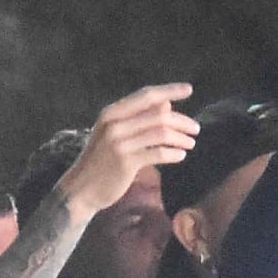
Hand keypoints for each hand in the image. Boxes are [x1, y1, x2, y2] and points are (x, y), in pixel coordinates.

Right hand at [58, 82, 201, 218]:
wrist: (80, 189)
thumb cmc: (102, 160)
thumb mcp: (116, 134)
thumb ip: (139, 118)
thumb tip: (167, 104)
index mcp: (111, 113)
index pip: (146, 96)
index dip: (169, 90)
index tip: (189, 89)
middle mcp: (114, 124)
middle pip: (159, 115)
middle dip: (182, 121)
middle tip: (196, 129)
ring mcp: (119, 143)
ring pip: (161, 133)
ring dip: (181, 138)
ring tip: (190, 144)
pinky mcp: (125, 162)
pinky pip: (158, 153)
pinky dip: (174, 154)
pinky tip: (180, 156)